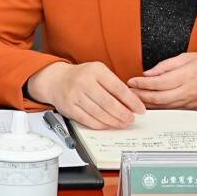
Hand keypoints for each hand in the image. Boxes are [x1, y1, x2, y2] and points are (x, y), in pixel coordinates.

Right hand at [27, 61, 144, 128]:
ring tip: (123, 123)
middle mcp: (85, 82)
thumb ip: (113, 85)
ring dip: (114, 121)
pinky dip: (101, 125)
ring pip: (99, 113)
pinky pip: (88, 120)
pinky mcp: (69, 108)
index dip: (131, 101)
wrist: (56, 80)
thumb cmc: (82, 77)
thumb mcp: (98, 72)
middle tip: (131, 119)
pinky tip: (109, 125)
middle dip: (123, 114)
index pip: (118, 88)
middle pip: (109, 103)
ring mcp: (75, 95)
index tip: (140, 109)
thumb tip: (132, 102)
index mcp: (96, 70)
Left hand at [127, 53, 196, 109]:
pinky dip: (157, 108)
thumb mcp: (187, 57)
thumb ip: (166, 65)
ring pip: (162, 106)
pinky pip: (170, 110)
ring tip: (134, 98)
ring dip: (146, 103)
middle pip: (158, 97)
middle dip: (141, 95)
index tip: (132, 80)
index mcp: (186, 75)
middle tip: (128, 91)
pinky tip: (148, 105)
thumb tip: (148, 73)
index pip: (159, 82)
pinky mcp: (189, 109)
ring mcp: (188, 102)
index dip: (143, 83)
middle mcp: (187, 91)